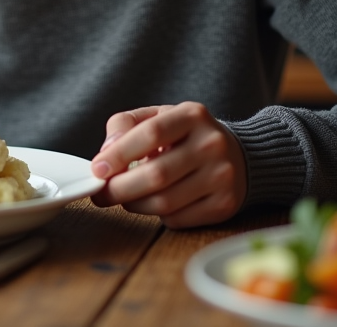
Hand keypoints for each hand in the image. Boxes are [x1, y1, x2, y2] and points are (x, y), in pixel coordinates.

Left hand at [89, 102, 246, 227]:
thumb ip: (126, 125)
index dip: (119, 154)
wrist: (239, 155)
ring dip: (135, 205)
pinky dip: (158, 216)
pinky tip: (156, 203)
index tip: (97, 169)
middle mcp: (212, 144)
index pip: (150, 134)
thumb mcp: (158, 117)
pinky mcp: (225, 204)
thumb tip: (105, 154)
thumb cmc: (186, 136)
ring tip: (125, 198)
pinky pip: (178, 219)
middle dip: (119, 189)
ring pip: (165, 202)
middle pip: (156, 175)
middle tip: (101, 194)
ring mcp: (222, 176)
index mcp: (193, 115)